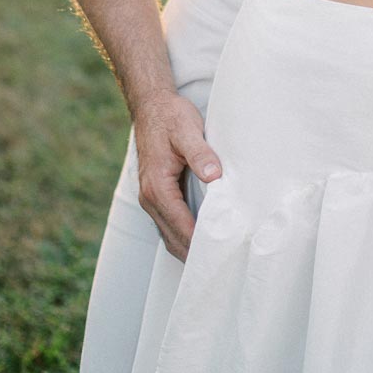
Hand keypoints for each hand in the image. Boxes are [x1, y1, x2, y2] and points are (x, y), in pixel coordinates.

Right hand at [133, 90, 221, 261]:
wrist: (151, 106)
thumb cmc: (170, 117)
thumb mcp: (188, 129)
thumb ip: (200, 153)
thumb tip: (214, 176)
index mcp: (157, 187)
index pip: (181, 226)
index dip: (200, 242)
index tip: (221, 254)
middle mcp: (150, 198)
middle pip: (173, 238)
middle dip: (195, 254)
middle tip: (222, 266)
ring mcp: (151, 198)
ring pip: (169, 235)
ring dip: (188, 249)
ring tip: (214, 260)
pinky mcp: (156, 195)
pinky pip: (168, 225)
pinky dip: (182, 237)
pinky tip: (200, 241)